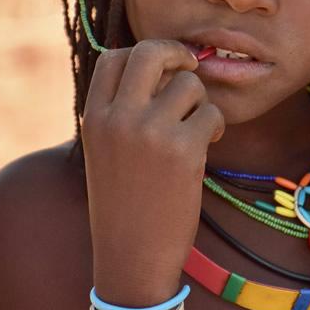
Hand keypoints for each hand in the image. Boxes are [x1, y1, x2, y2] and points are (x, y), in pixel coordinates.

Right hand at [82, 40, 224, 303]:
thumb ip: (121, 111)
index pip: (114, 57)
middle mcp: (118, 118)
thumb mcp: (104, 151)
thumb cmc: (123, 205)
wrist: (131, 257)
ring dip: (200, 102)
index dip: (142, 55)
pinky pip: (211, 113)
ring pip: (189, 84)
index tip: (162, 69)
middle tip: (190, 68)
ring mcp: (150, 132)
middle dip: (177, 54)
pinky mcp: (183, 150)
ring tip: (197, 128)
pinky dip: (215, 125)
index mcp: (93, 117)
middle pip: (151, 52)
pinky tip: (208, 145)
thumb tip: (162, 69)